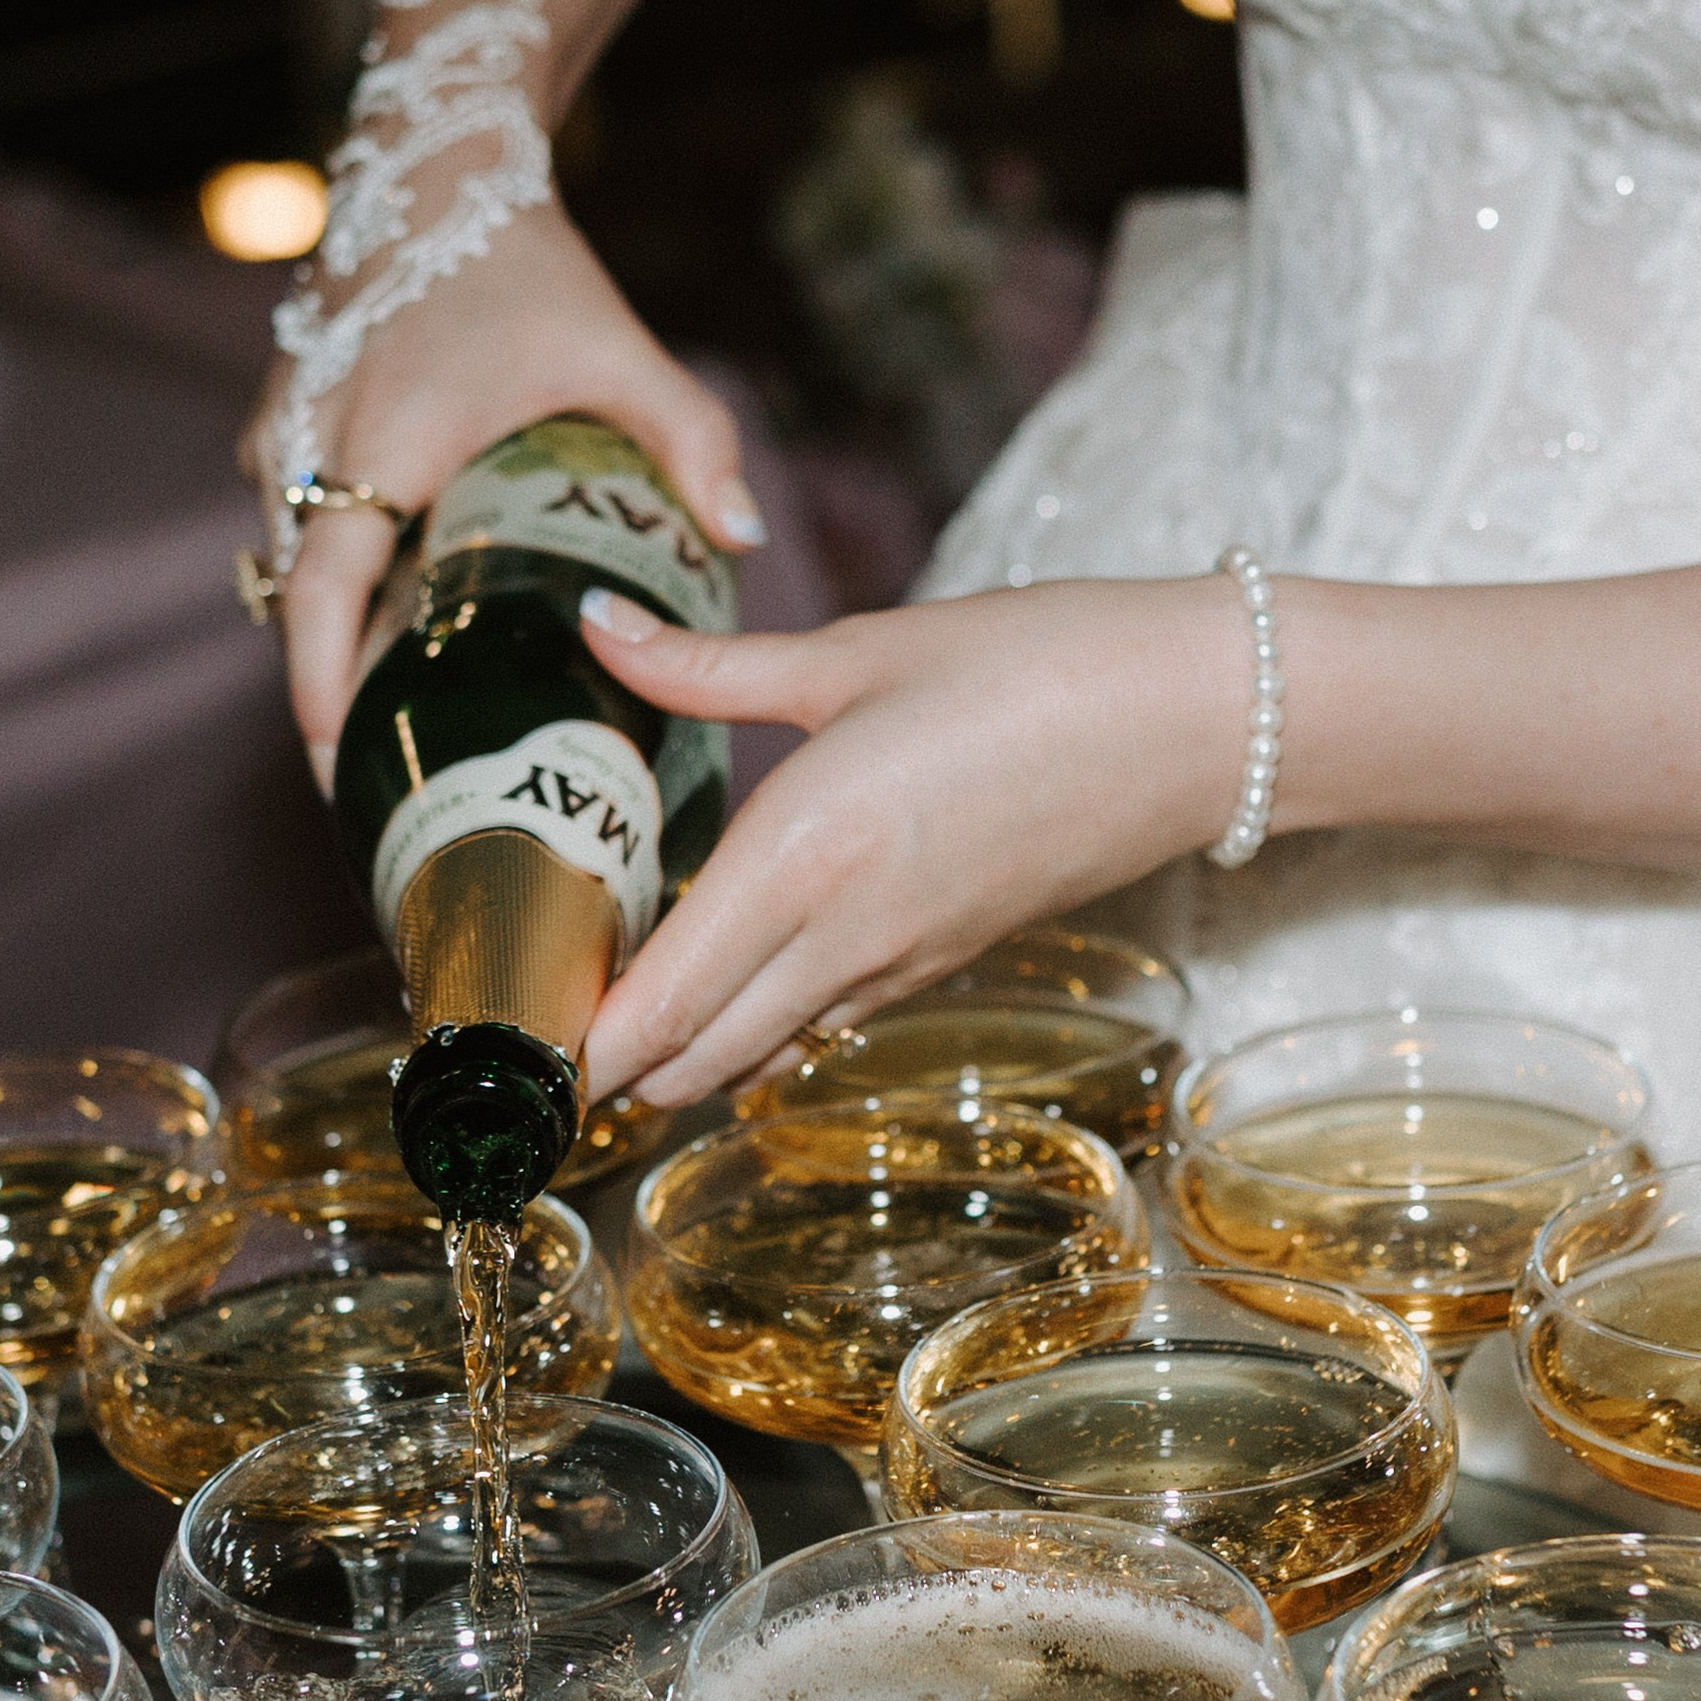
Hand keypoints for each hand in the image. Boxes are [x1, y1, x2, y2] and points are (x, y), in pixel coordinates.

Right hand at [241, 200, 767, 786]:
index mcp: (390, 438)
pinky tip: (387, 635)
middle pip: (299, 603)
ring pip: (290, 570)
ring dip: (329, 642)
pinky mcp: (282, 428)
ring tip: (394, 731)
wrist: (434, 173)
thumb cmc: (525, 268)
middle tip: (389, 783)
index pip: (326, 583)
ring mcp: (285, 433)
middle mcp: (317, 443)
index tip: (337, 754)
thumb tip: (747, 541)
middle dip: (333, 694)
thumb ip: (689, 441)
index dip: (320, 677)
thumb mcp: (619, 351)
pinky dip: (326, 585)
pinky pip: (293, 532)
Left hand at [575, 575, 1244, 1104]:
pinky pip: (818, 1024)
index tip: (502, 1052)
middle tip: (527, 1038)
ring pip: (755, 1057)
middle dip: (606, 1072)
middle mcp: (844, 934)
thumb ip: (710, 665)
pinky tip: (720, 979)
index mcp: (806, 855)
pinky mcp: (940, 961)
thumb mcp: (859, 651)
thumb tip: (598, 629)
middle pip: (692, 1061)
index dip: (573, 1052)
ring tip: (605, 1016)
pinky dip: (752, 1028)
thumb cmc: (1037, 665)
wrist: (1197, 721)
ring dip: (677, 1057)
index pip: (662, 1004)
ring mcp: (898, 963)